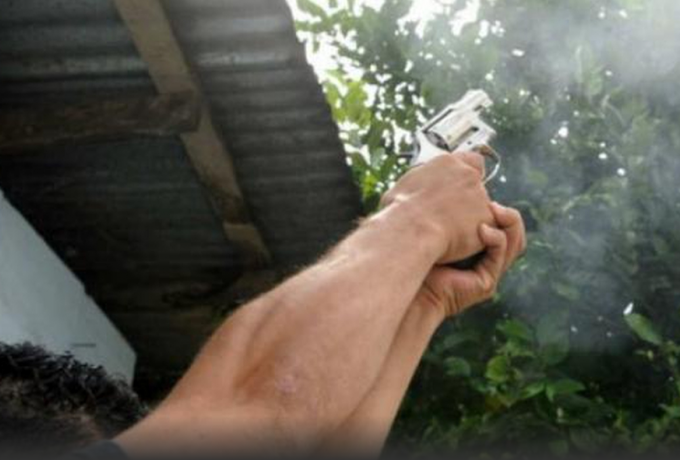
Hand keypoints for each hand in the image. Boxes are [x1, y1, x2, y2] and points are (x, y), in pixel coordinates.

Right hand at [380, 152, 494, 263]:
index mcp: (446, 163)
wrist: (411, 231)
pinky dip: (476, 236)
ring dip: (471, 218)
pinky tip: (458, 242)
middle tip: (452, 214)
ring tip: (451, 232)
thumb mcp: (400, 189)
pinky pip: (485, 228)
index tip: (462, 184)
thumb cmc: (400, 214)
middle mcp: (467, 175)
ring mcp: (480, 196)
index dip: (468, 173)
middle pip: (476, 185)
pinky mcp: (488, 218)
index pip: (471, 160)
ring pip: (481, 208)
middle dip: (468, 199)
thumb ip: (414, 186)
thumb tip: (406, 192)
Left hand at [414, 202, 526, 317]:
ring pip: (513, 245)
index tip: (486, 195)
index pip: (502, 226)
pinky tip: (483, 230)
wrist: (408, 284)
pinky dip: (496, 240)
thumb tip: (457, 180)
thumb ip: (450, 209)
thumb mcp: (438, 225)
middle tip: (494, 203)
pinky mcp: (485, 283)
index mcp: (477, 247)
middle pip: (514, 235)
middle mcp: (486, 261)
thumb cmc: (415, 253)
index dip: (500, 210)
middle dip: (510, 217)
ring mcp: (487, 273)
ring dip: (509, 225)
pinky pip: (499, 256)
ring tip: (495, 210)